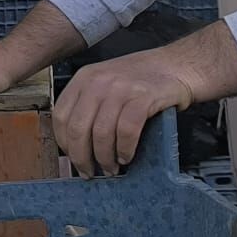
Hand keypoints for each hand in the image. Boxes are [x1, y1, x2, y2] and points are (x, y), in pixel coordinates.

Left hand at [54, 50, 197, 176]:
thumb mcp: (105, 82)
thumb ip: (88, 104)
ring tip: (111, 168)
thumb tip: (75, 142)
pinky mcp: (143, 97)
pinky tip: (126, 157)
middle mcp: (98, 82)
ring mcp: (121, 89)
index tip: (72, 157)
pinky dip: (125, 149)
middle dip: (81, 157)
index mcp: (84, 78)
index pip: (61, 116)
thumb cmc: (140, 79)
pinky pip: (127, 131)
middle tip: (89, 172)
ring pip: (101, 133)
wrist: (176, 65)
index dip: (64, 142)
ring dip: (104, 158)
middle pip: (78, 128)